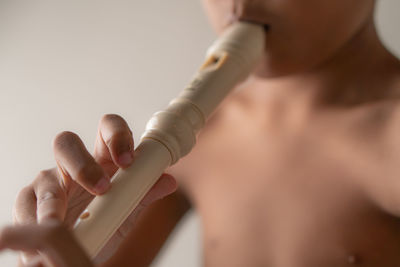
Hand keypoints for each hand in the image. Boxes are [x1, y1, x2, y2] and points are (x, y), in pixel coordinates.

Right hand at [12, 114, 176, 264]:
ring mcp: (49, 182)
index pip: (107, 129)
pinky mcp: (28, 201)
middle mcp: (74, 165)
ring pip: (44, 176)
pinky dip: (34, 220)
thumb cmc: (107, 222)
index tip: (128, 160)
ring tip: (59, 224)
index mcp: (103, 160)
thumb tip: (169, 181)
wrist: (83, 250)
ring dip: (54, 201)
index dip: (117, 136)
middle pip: (67, 142)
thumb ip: (144, 194)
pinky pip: (25, 204)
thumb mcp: (129, 212)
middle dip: (83, 164)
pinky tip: (43, 233)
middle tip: (101, 189)